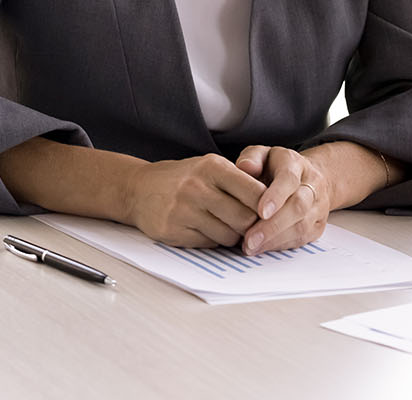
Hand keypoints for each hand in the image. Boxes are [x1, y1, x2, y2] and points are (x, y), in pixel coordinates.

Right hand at [125, 154, 265, 247]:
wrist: (138, 189)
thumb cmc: (182, 179)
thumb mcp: (209, 168)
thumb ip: (239, 182)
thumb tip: (274, 207)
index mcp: (212, 167)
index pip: (256, 193)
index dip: (267, 208)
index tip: (269, 214)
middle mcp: (198, 187)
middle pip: (245, 219)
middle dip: (250, 227)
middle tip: (246, 225)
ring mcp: (184, 209)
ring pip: (229, 236)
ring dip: (231, 236)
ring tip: (222, 225)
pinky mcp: (174, 229)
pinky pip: (209, 244)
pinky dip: (212, 241)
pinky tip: (203, 229)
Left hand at [235, 145, 330, 254]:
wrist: (308, 177)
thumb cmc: (277, 166)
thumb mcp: (261, 154)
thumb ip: (251, 157)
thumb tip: (244, 167)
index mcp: (295, 164)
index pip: (289, 180)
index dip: (276, 196)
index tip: (260, 212)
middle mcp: (312, 185)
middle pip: (297, 207)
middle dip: (273, 226)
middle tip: (250, 239)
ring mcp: (318, 207)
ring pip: (302, 226)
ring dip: (275, 239)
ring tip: (251, 247)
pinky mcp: (318, 225)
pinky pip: (302, 238)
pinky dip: (281, 245)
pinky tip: (262, 248)